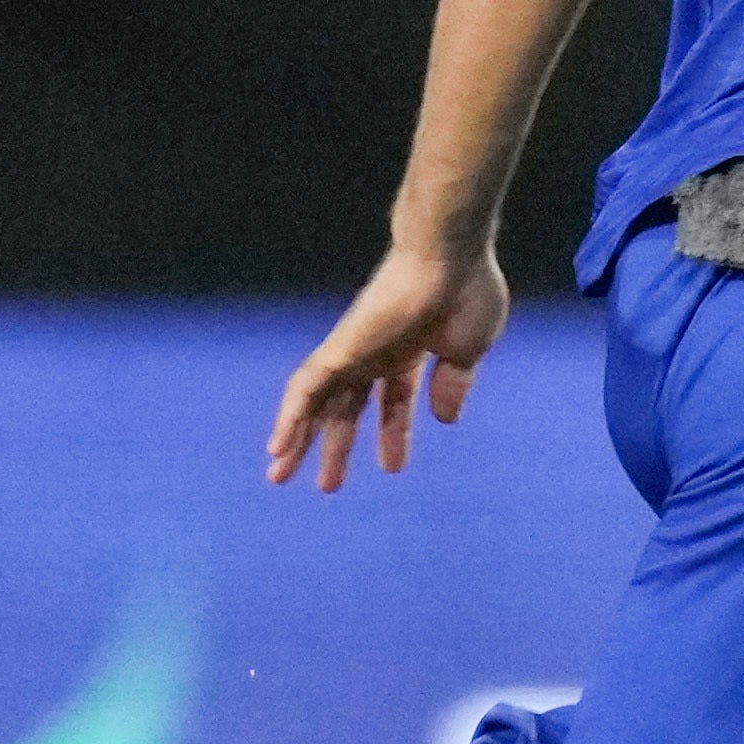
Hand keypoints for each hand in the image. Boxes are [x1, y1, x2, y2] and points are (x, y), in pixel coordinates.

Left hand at [266, 242, 511, 489]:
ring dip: (299, 439)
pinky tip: (277, 447)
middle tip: (326, 486)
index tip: (391, 467)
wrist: (449, 258)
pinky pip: (305, 387)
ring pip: (315, 403)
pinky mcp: (340, 349)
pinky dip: (289, 417)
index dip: (392, 434)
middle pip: (344, 408)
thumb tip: (445, 419)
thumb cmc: (466, 291)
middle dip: (336, 446)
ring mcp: (353, 351)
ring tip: (279, 475)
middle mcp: (374, 354)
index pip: (391, 401)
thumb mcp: (466, 351)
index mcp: (406, 353)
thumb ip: (454, 383)